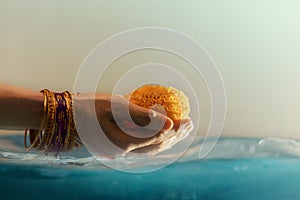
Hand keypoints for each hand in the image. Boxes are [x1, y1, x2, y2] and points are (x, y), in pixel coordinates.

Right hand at [74, 93, 192, 156]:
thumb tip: (168, 121)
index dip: (175, 128)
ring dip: (167, 140)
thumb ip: (141, 115)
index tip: (188, 119)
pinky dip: (153, 141)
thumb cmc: (87, 108)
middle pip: (157, 145)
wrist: (64, 119)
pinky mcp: (115, 148)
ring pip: (150, 149)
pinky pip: (140, 147)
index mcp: (124, 142)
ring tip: (180, 132)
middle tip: (190, 125)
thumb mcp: (114, 106)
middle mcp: (123, 151)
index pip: (158, 136)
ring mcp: (118, 152)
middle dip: (175, 136)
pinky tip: (160, 136)